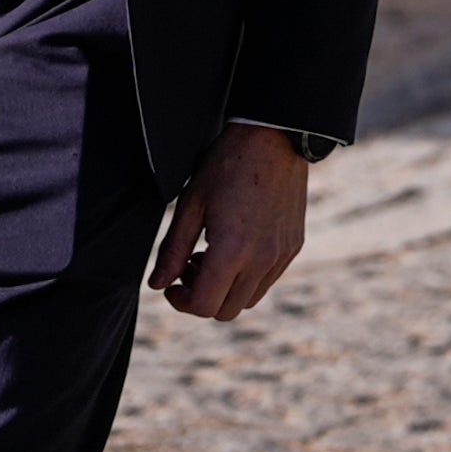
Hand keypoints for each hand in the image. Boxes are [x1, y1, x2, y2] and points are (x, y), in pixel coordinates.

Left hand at [149, 124, 314, 320]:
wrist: (274, 140)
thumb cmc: (226, 166)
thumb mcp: (190, 205)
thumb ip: (172, 250)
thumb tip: (157, 284)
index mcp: (232, 252)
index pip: (204, 306)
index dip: (180, 302)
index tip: (170, 284)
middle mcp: (262, 261)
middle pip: (225, 311)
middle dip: (200, 298)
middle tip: (188, 267)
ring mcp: (281, 257)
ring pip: (248, 301)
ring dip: (223, 290)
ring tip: (209, 255)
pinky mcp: (293, 248)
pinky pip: (266, 281)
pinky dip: (245, 278)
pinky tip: (233, 248)